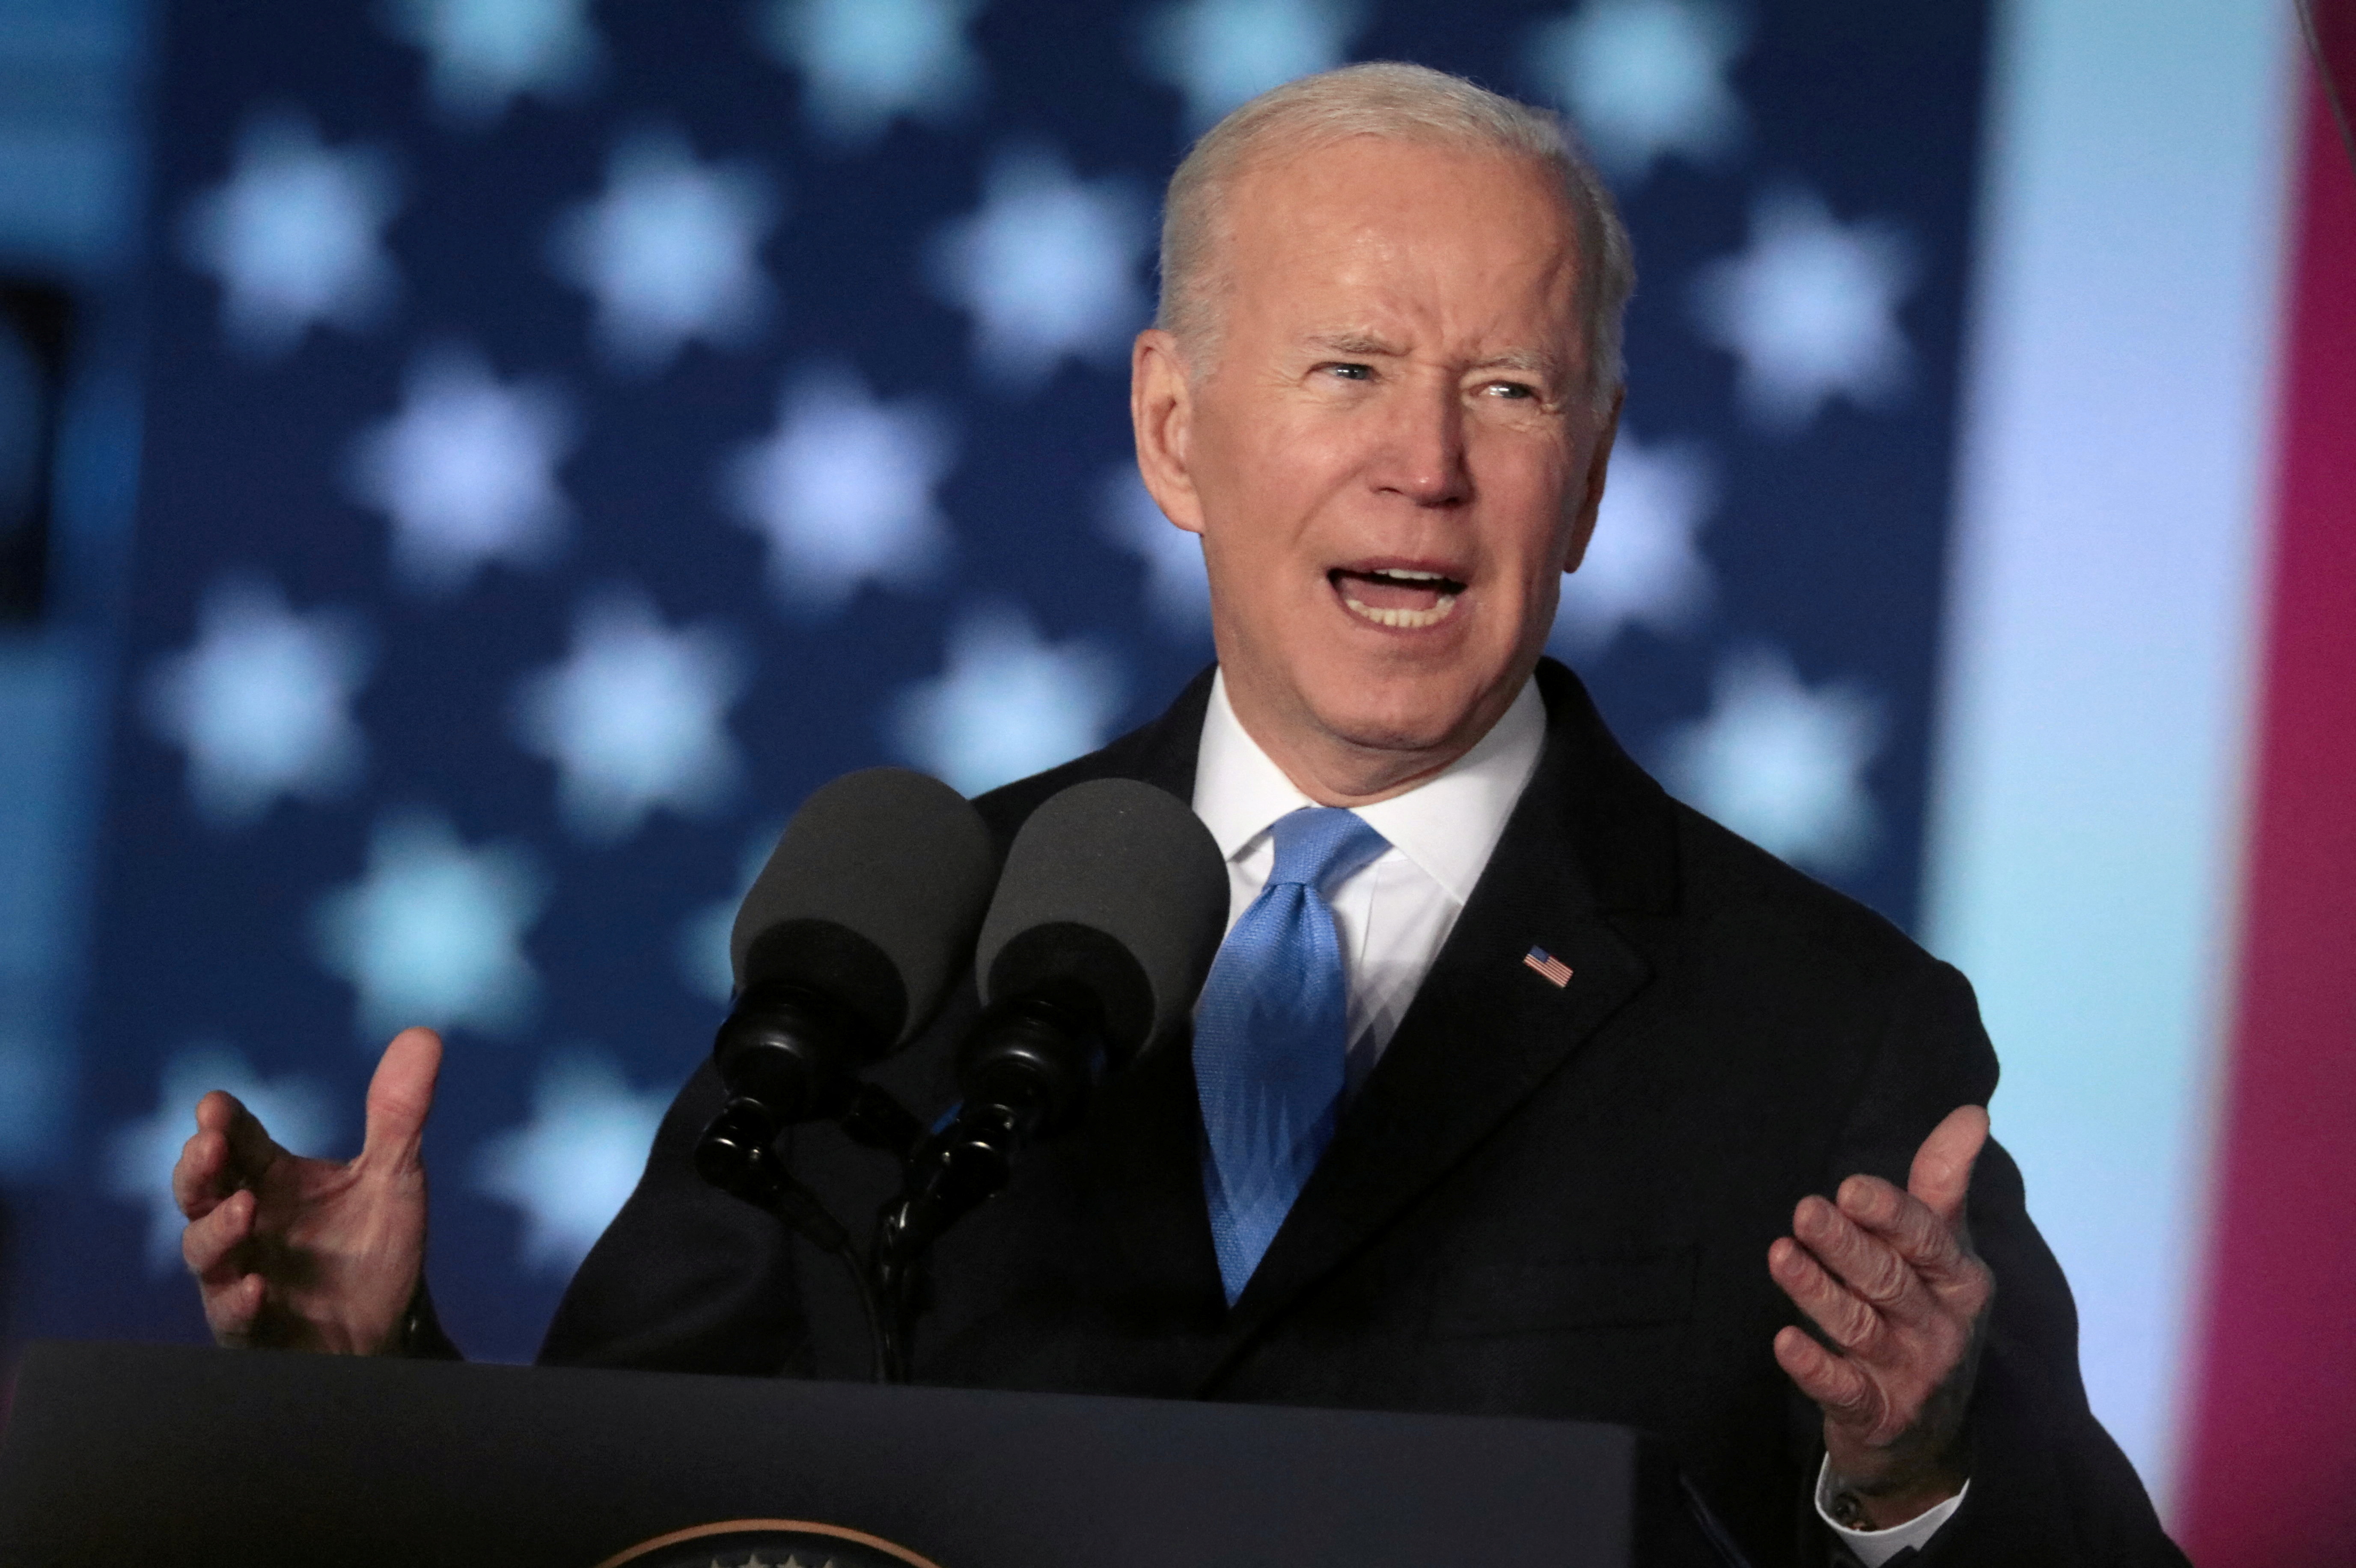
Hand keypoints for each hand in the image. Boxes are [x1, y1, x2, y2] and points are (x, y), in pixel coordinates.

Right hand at [173, 1027, 441, 1353]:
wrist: (386, 1330)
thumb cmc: (372, 1250)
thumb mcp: (395, 1177)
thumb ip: (399, 1113)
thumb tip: (423, 1035)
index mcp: (272, 1180)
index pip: (237, 1143)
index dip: (223, 1123)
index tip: (214, 1105)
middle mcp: (246, 1223)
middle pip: (201, 1190)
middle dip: (198, 1168)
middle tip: (208, 1143)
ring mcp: (241, 1276)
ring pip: (205, 1250)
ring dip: (218, 1230)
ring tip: (245, 1211)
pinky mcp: (253, 1328)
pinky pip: (233, 1316)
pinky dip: (241, 1301)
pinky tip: (257, 1288)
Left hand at [1768, 1104, 1993, 1529]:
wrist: (1927, 1430)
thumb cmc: (1927, 1313)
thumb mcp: (1942, 1251)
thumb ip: (1943, 1184)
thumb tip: (1971, 1113)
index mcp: (1960, 1280)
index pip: (1927, 1239)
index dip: (1891, 1214)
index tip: (1850, 1188)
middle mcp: (1941, 1326)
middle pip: (1888, 1279)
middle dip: (1846, 1245)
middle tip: (1804, 1211)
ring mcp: (1911, 1374)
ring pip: (1859, 1326)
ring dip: (1817, 1291)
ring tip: (1779, 1256)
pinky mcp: (1876, 1413)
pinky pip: (1843, 1389)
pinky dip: (1813, 1368)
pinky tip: (1784, 1342)